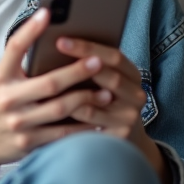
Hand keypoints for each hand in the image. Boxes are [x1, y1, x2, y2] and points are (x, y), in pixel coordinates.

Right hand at [0, 9, 106, 183]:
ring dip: (86, 99)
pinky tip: (98, 118)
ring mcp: (18, 124)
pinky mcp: (28, 144)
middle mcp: (7, 100)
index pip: (14, 48)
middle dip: (76, 71)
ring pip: (60, 109)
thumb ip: (20, 63)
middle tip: (98, 61)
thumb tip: (54, 36)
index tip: (48, 12)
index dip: (31, 29)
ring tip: (106, 92)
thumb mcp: (0, 79)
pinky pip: (62, 134)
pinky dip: (82, 126)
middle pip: (48, 83)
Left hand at [54, 36, 170, 183]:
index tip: (60, 40)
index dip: (88, 47)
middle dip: (78, 66)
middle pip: (110, 76)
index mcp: (133, 75)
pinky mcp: (121, 136)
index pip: (114, 56)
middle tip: (49, 61)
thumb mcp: (103, 83)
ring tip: (46, 81)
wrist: (122, 143)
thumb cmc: (103, 104)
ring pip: (98, 100)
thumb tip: (58, 45)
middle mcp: (137, 94)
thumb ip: (90, 67)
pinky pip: (92, 122)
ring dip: (72, 91)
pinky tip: (53, 107)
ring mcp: (131, 116)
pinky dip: (73, 113)